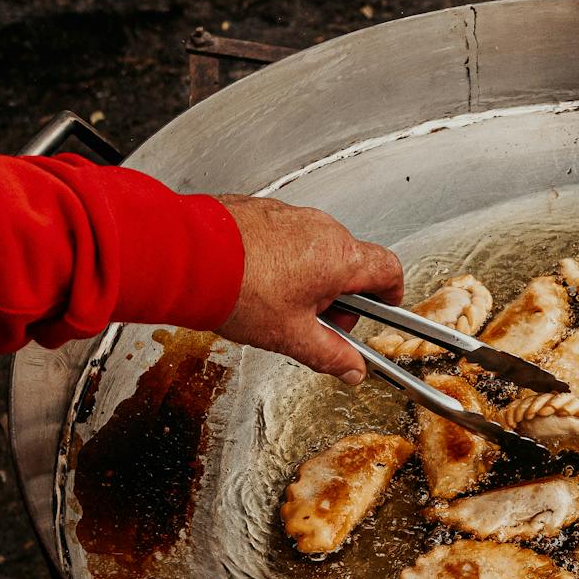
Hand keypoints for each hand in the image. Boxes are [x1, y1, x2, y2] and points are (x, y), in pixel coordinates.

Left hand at [212, 195, 404, 385]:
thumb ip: (330, 355)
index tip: (383, 307)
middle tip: (318, 321)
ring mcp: (291, 215)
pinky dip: (282, 259)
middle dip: (340, 295)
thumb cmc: (239, 291)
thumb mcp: (292, 336)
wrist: (188, 259)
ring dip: (310, 277)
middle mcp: (321, 228)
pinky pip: (286, 236)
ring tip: (279, 304)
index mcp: (340, 257)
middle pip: (350, 262)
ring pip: (316, 249)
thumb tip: (352, 369)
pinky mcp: (262, 210)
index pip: (387, 269)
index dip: (390, 292)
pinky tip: (258, 283)